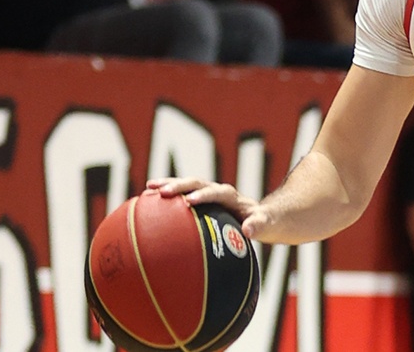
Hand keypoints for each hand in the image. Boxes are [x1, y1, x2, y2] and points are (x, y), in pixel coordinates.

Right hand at [145, 177, 273, 240]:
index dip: (205, 194)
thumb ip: (259, 226)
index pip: (218, 192)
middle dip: (181, 185)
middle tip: (163, 192)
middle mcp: (218, 192)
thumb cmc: (264, 223)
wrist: (263, 217)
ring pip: (187, 186)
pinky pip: (182, 196)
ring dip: (169, 185)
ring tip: (148, 188)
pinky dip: (167, 196)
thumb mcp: (266, 226)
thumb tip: (248, 230)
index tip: (190, 201)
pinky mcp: (201, 201)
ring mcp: (208, 194)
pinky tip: (147, 201)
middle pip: (198, 183)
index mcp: (233, 198)